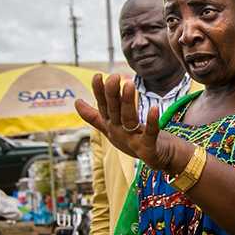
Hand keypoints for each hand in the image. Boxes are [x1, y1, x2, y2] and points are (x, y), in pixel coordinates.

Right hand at [74, 74, 190, 171]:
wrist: (158, 158)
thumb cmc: (134, 140)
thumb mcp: (112, 127)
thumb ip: (95, 116)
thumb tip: (76, 102)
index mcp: (111, 125)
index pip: (103, 107)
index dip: (99, 92)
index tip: (97, 76)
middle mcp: (119, 133)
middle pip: (114, 111)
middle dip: (112, 95)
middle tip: (114, 77)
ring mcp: (133, 141)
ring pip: (129, 120)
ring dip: (128, 103)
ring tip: (129, 84)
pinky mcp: (148, 148)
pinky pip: (150, 134)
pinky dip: (152, 122)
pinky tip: (154, 108)